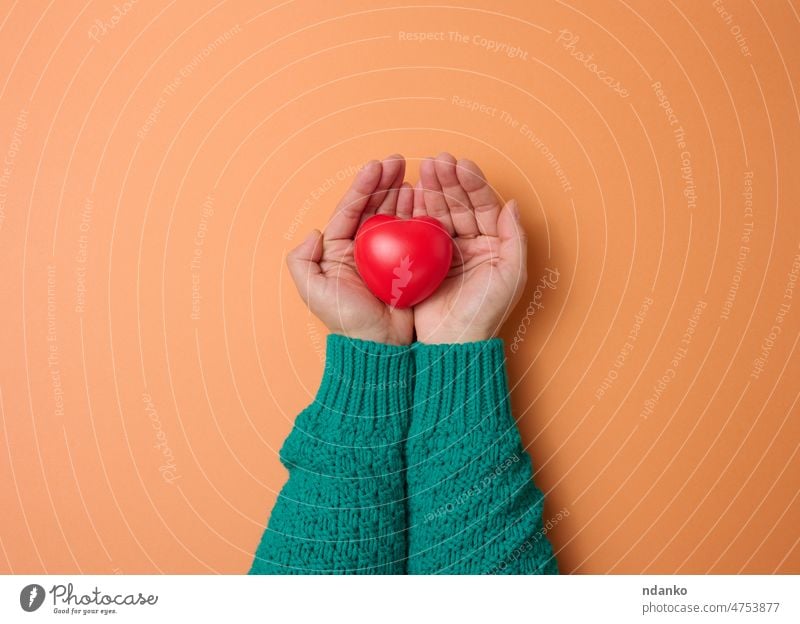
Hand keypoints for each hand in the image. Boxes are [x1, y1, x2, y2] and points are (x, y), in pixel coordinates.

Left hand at [286, 154, 414, 345]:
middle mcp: (362, 248)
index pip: (351, 209)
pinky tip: (426, 200)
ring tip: (413, 175)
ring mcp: (387, 254)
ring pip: (395, 215)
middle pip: (374, 206)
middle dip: (385, 181)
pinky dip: (420, 215)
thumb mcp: (313, 292)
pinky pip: (414, 234)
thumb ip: (302, 261)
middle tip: (399, 160)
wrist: (379, 345)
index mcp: (339, 249)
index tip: (376, 166)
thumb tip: (313, 232)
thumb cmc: (346, 320)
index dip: (363, 186)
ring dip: (403, 193)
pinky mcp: (409, 263)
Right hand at [412, 153, 527, 343]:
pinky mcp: (424, 260)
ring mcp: (446, 250)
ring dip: (432, 190)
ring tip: (423, 170)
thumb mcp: (511, 275)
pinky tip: (411, 193)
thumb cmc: (485, 312)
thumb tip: (513, 203)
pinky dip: (416, 210)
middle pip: (460, 203)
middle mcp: (471, 242)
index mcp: (493, 243)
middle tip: (436, 161)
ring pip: (439, 211)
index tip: (460, 164)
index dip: (472, 184)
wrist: (453, 341)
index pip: (484, 205)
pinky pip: (420, 229)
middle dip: (448, 181)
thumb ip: (515, 238)